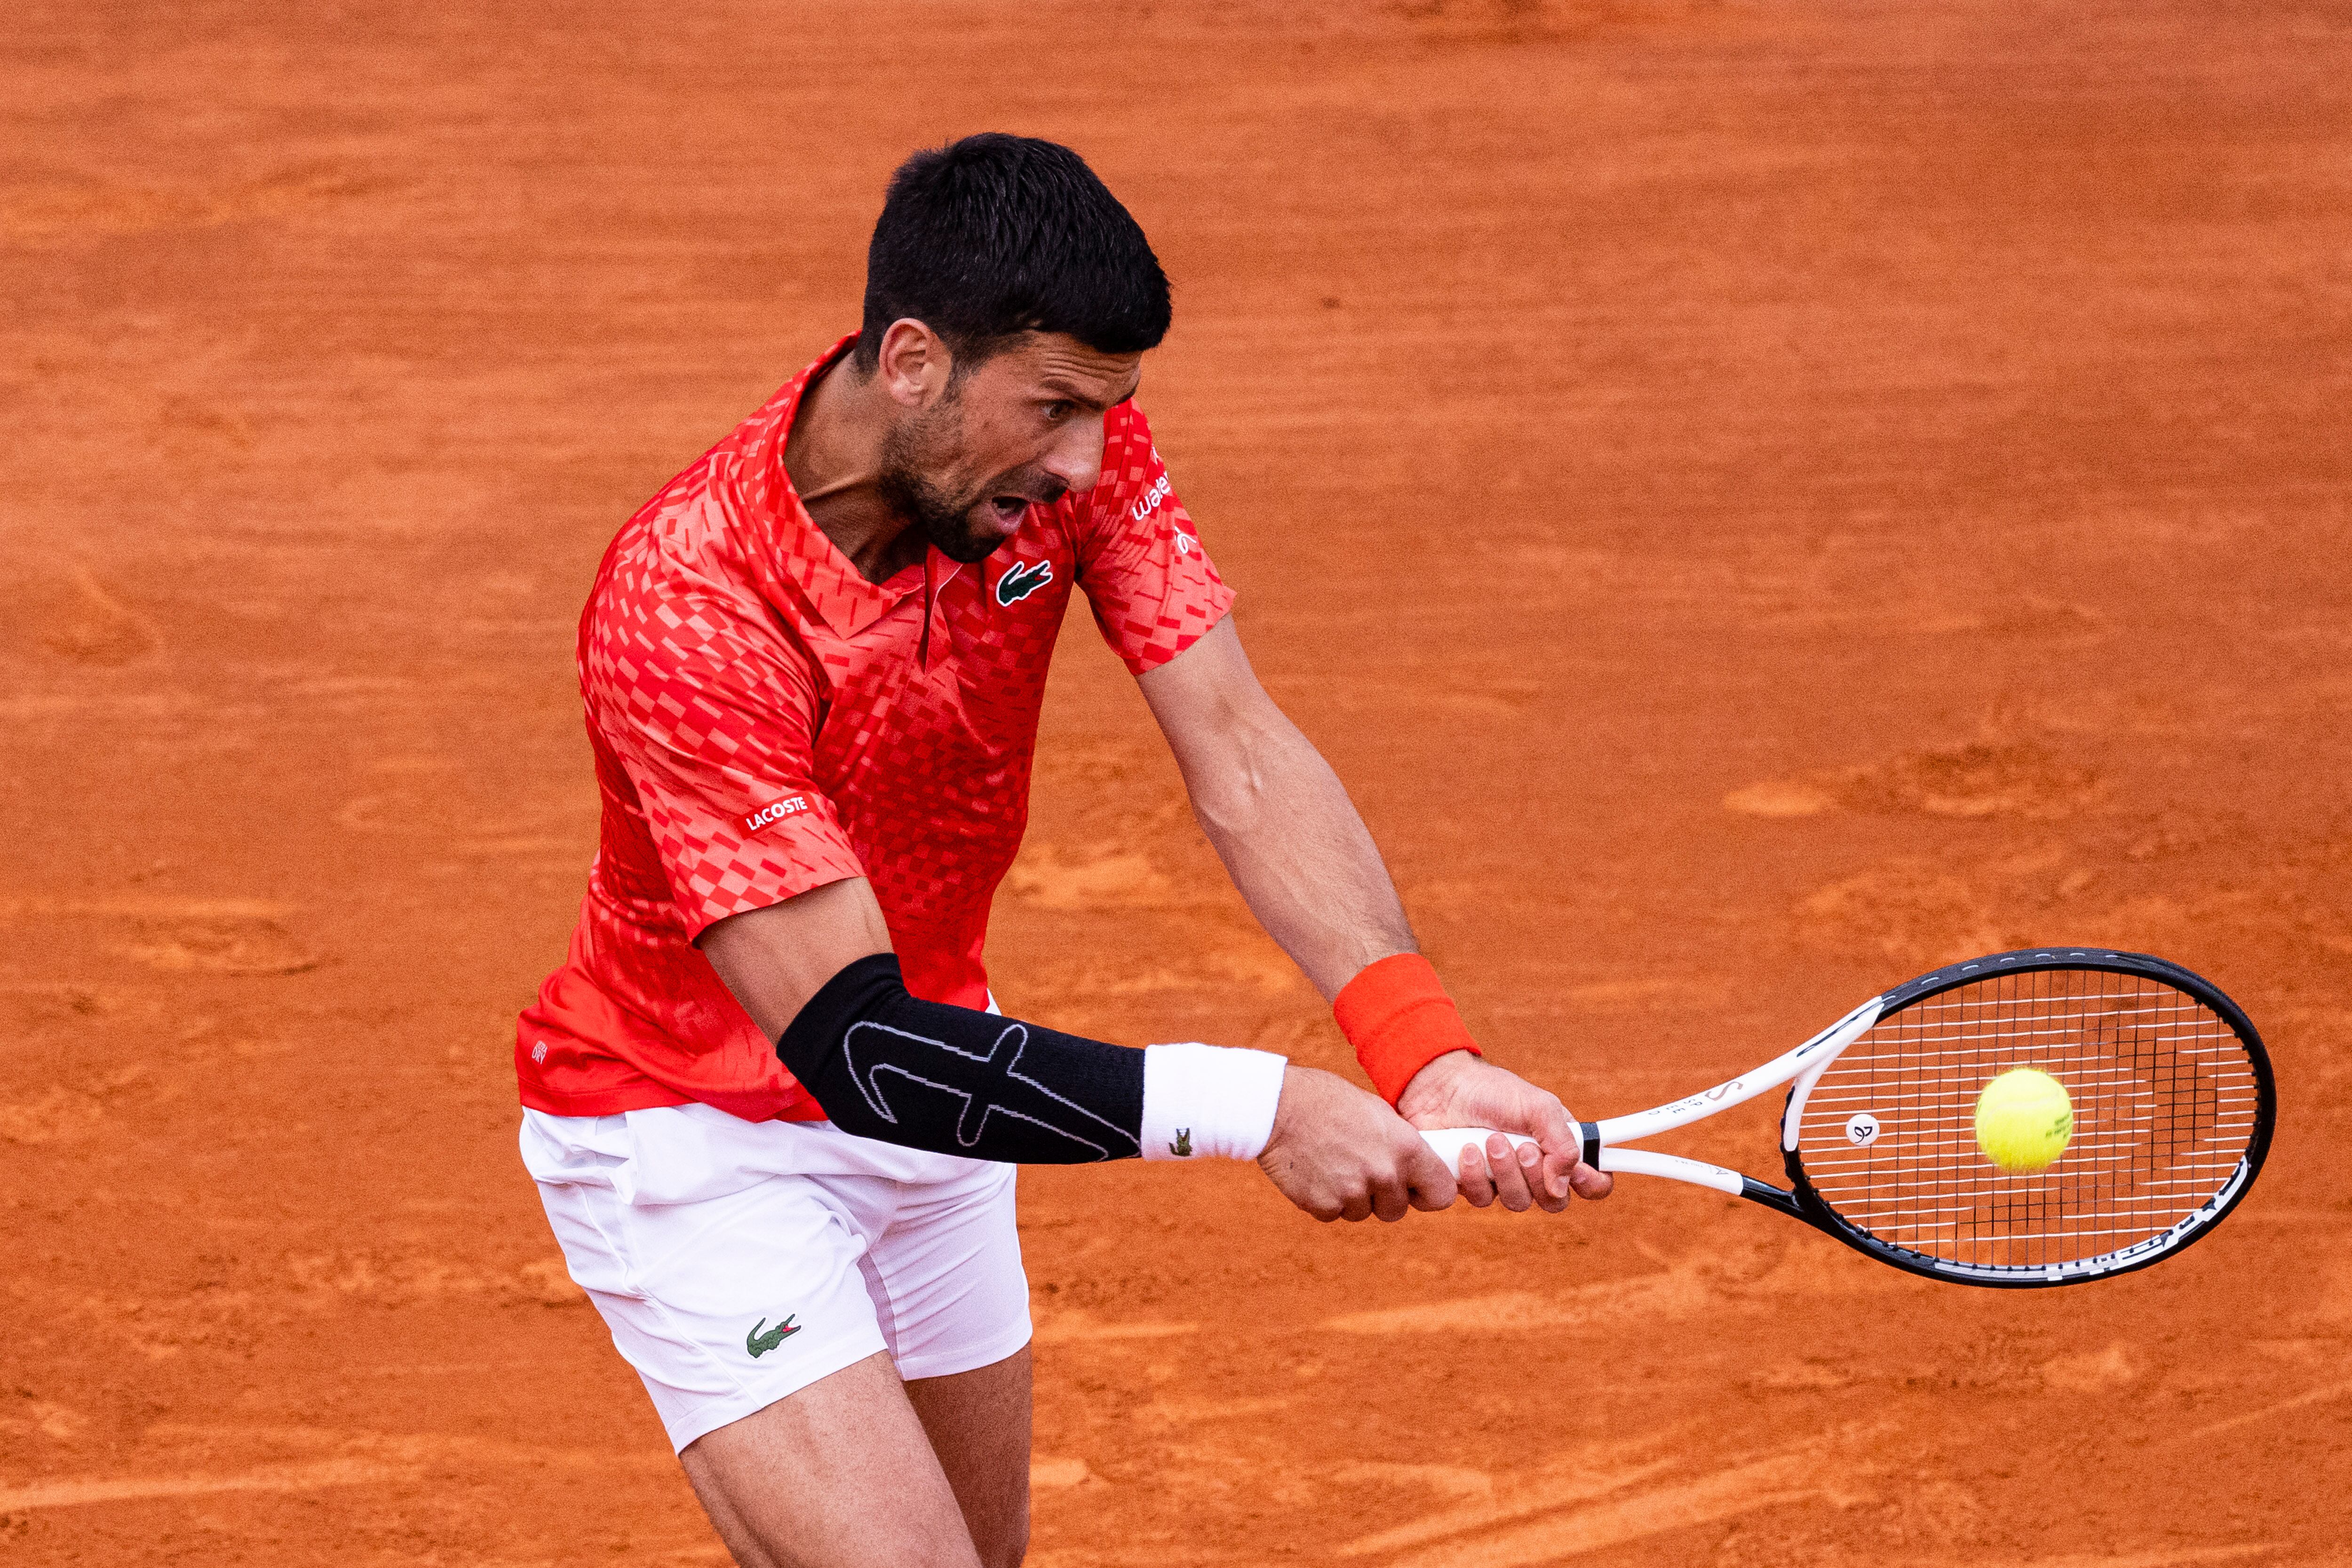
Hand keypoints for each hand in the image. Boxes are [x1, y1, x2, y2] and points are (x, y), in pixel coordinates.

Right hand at [1256, 1065, 1458, 1221]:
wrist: (1279, 1106)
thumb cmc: (1328, 1101)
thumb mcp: (1378, 1113)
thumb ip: (1400, 1145)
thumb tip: (1412, 1169)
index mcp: (1407, 1149)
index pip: (1441, 1195)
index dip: (1427, 1194)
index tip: (1415, 1190)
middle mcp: (1385, 1175)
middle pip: (1396, 1210)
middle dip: (1381, 1197)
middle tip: (1359, 1169)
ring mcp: (1354, 1193)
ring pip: (1362, 1213)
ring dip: (1350, 1197)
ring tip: (1332, 1162)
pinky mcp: (1324, 1206)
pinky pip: (1333, 1214)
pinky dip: (1325, 1199)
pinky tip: (1314, 1171)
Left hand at [1395, 1051, 1612, 1211]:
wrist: (1441, 1088)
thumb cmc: (1493, 1092)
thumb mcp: (1539, 1107)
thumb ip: (1563, 1144)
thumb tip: (1562, 1188)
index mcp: (1560, 1147)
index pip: (1592, 1182)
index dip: (1591, 1184)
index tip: (1579, 1172)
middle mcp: (1536, 1169)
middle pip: (1554, 1201)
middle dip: (1538, 1175)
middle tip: (1524, 1149)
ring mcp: (1504, 1180)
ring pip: (1519, 1202)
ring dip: (1507, 1173)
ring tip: (1491, 1141)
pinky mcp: (1475, 1185)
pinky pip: (1483, 1199)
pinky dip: (1476, 1175)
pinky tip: (1466, 1150)